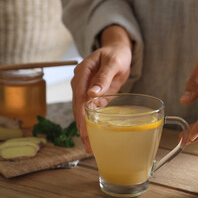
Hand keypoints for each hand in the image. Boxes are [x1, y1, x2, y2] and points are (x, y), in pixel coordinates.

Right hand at [71, 26, 131, 151]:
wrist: (119, 51)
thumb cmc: (115, 54)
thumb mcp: (112, 62)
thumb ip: (103, 77)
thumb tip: (91, 93)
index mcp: (82, 73)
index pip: (79, 96)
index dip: (81, 114)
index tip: (84, 130)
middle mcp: (81, 83)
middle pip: (78, 107)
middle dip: (82, 127)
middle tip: (87, 145)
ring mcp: (86, 90)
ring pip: (83, 112)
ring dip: (86, 128)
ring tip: (90, 146)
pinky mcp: (94, 96)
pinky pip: (91, 111)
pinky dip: (92, 123)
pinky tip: (95, 136)